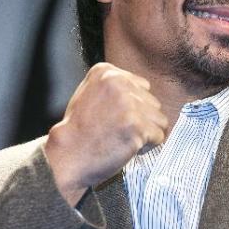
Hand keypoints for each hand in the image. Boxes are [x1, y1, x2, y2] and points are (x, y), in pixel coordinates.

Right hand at [44, 63, 168, 205]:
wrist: (67, 156)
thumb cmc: (79, 130)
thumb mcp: (90, 94)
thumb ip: (116, 87)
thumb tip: (145, 90)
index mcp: (106, 72)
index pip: (142, 87)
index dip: (134, 107)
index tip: (115, 118)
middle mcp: (118, 83)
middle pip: (153, 103)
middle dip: (142, 120)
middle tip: (119, 132)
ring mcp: (129, 104)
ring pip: (160, 119)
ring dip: (147, 133)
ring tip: (124, 139)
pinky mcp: (138, 126)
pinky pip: (160, 136)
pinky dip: (148, 146)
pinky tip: (128, 147)